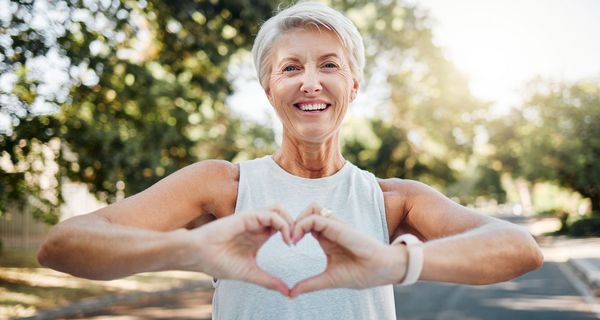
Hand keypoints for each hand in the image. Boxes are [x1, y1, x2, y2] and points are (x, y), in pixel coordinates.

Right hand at [190, 206, 293, 295]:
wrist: (198, 256)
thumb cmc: (219, 262)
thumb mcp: (250, 273)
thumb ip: (269, 281)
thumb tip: (288, 292)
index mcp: (259, 235)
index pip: (283, 226)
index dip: (293, 232)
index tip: (296, 248)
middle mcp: (257, 224)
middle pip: (284, 214)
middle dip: (296, 224)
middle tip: (298, 241)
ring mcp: (252, 219)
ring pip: (279, 209)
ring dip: (290, 222)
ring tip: (291, 239)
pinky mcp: (247, 217)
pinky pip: (270, 214)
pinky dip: (282, 224)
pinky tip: (285, 238)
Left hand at [289, 204, 407, 297]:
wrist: (382, 271)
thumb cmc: (361, 273)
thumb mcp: (329, 279)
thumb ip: (310, 284)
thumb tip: (291, 293)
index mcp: (326, 238)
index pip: (306, 223)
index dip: (294, 230)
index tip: (288, 245)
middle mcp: (330, 228)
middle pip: (307, 211)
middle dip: (292, 221)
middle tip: (287, 239)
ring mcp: (335, 226)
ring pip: (311, 208)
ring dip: (297, 220)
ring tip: (292, 238)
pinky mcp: (338, 227)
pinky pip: (316, 217)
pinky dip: (302, 224)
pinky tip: (297, 239)